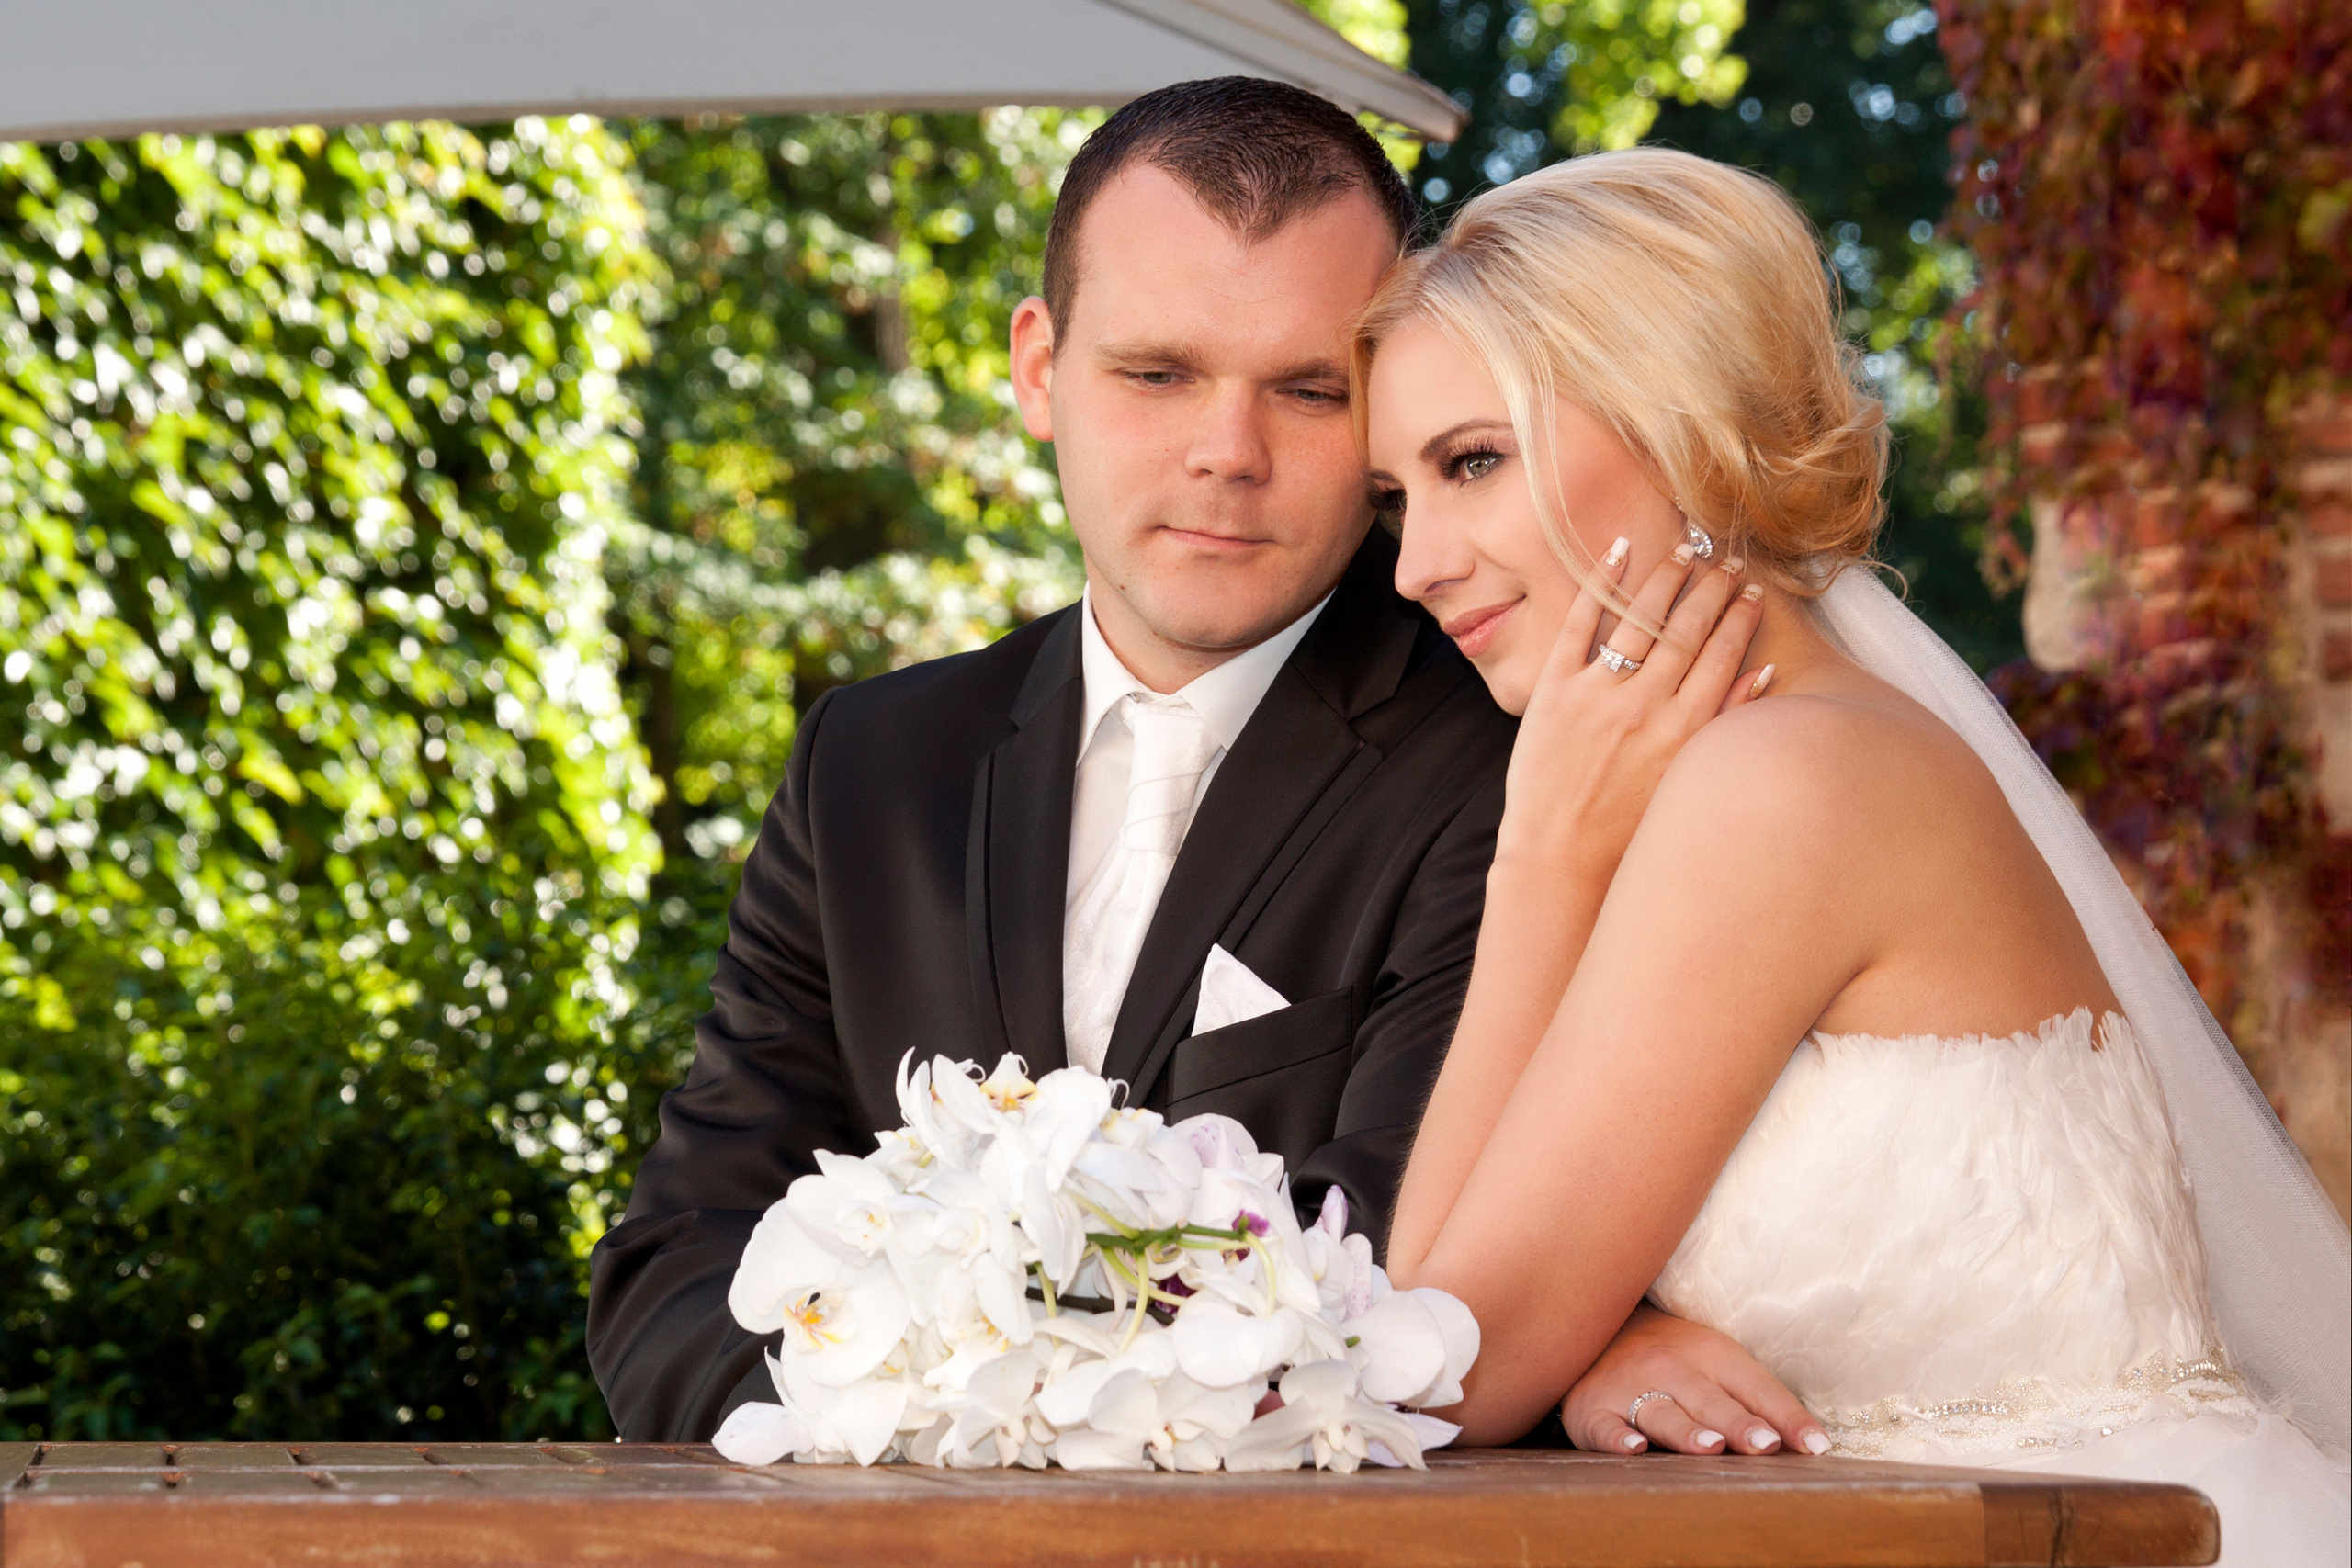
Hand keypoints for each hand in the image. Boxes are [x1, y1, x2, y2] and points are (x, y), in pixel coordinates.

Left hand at [1495, 539, 1769, 881]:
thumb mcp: (1687, 780)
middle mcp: (1645, 707)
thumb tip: (1764, 672)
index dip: (1741, 616)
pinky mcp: (1554, 690)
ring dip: (1666, 578)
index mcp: (1684, 730)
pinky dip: (1601, 583)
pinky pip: (1580, 624)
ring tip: (1685, 551)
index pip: (1722, 654)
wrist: (1559, 858)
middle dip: (1712, 588)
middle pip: (1687, 629)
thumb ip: (1723, 724)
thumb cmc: (1628, 829)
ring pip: (1640, 619)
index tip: (1754, 589)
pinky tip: (1621, 551)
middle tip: (1727, 560)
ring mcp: (1597, 695)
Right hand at [1563, 1304, 1828, 1456]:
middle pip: (1710, 1399)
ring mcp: (1628, 1386)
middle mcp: (1669, 1365)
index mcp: (1710, 1352)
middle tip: (1764, 1444)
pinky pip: (1605, 1425)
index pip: (1756, 1387)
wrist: (1594, 1327)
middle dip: (1738, 1422)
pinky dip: (1617, 1437)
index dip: (1786, 1416)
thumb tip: (1815, 1444)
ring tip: (1711, 1447)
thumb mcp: (1714, 1362)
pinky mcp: (1591, 1409)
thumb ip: (1756, 1400)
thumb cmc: (1671, 1356)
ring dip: (1687, 1430)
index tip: (1816, 1446)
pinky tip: (1633, 1448)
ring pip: (1662, 1412)